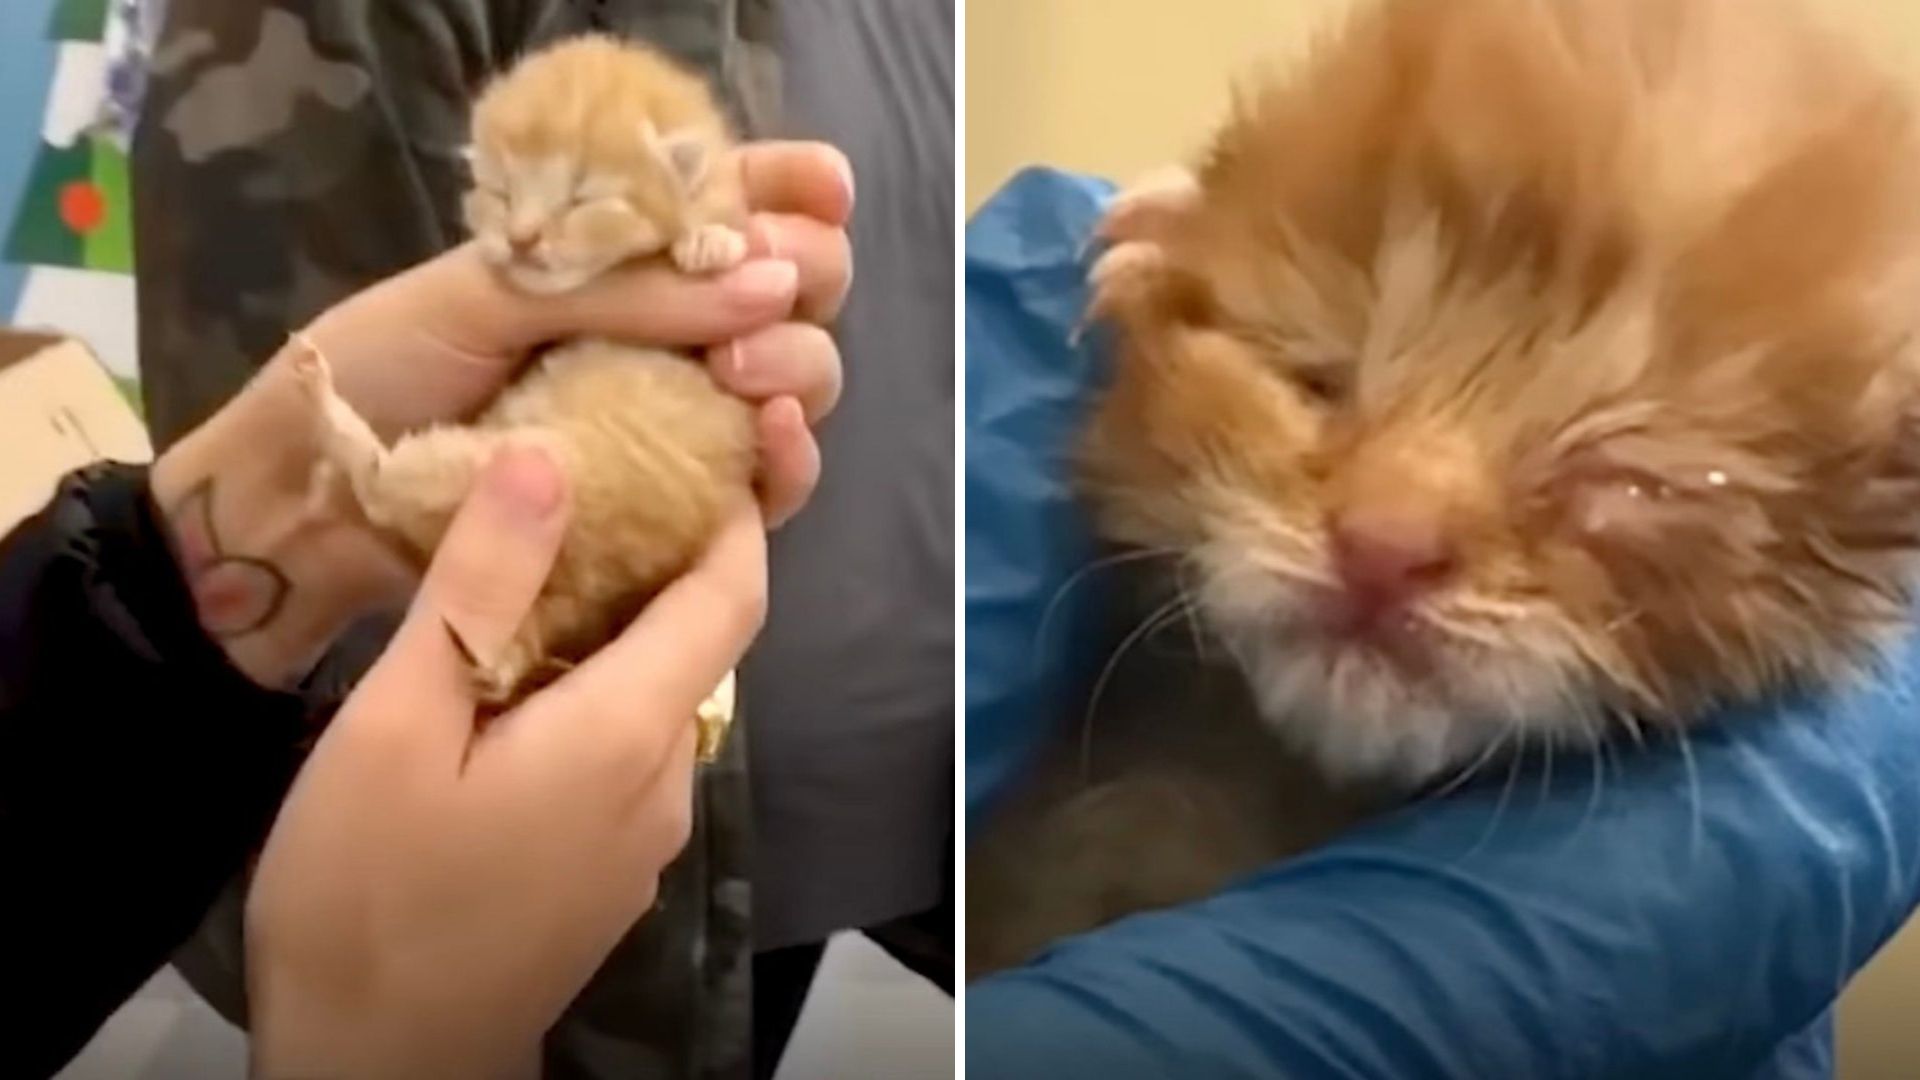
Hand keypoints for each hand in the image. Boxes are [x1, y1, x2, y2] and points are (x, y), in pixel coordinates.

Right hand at [245, 446, 766, 1077]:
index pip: (733, 596)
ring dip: (615, 632)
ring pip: (655, 701)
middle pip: (696, 644)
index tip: (699, 448)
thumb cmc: (368, 897)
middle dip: (658, 559)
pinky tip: (513, 682)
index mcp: (629, 732)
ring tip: (530, 567)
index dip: (734, 516)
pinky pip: (625, 756)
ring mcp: (647, 839)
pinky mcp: (613, 874)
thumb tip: (550, 461)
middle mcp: (667, 782)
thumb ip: (481, 590)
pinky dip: (593, 697)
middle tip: (584, 484)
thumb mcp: (398, 726)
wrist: (379, 1069)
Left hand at [305, 139, 852, 524]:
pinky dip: (794, 456)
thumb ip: (628, 283)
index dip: (795, 188)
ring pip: (802, 379)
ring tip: (744, 375)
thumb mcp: (492, 291)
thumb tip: (768, 280)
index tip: (820, 189)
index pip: (742, 201)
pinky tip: (776, 436)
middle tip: (764, 288)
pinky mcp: (682, 507)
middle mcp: (675, 328)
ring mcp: (685, 416)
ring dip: (800, 362)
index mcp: (628, 251)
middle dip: (810, 273)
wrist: (325, 495)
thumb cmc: (390, 368)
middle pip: (799, 288)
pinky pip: (772, 483)